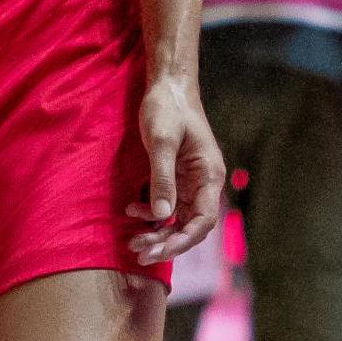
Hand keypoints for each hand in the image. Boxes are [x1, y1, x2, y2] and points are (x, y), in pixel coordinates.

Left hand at [126, 74, 223, 266]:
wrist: (167, 86)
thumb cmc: (167, 108)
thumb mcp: (162, 141)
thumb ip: (162, 179)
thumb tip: (162, 217)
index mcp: (209, 175)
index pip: (204, 219)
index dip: (184, 240)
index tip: (160, 250)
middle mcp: (204, 183)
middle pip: (191, 225)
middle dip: (167, 242)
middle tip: (141, 255)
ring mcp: (191, 182)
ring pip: (178, 219)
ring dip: (158, 233)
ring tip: (133, 242)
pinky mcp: (177, 178)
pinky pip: (167, 206)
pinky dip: (151, 214)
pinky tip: (132, 210)